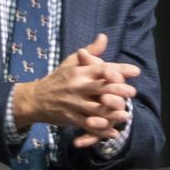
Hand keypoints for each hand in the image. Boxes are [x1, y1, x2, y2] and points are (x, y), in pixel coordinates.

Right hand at [12, 33, 137, 146]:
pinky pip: (87, 125)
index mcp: (79, 72)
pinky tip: (113, 132)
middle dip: (119, 91)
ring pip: (96, 109)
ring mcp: (73, 103)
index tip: (135, 71)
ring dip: (112, 113)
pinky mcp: (70, 117)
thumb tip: (104, 36)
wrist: (34, 98)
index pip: (101, 68)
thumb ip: (90, 51)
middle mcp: (77, 86)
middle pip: (101, 88)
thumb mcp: (71, 62)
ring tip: (126, 115)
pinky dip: (101, 130)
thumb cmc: (57, 79)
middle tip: (132, 93)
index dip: (119, 69)